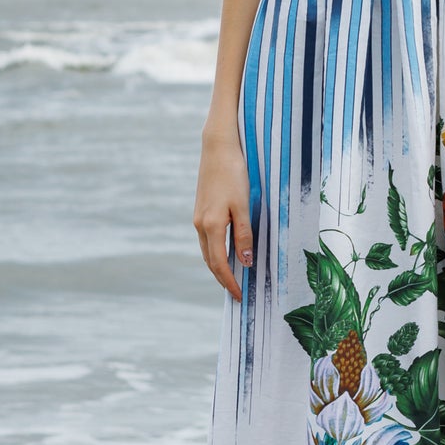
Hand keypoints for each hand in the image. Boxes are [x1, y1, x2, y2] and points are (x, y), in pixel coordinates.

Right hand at [194, 134, 251, 298]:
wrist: (218, 148)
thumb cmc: (234, 174)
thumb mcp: (244, 205)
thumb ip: (244, 234)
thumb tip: (245, 261)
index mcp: (212, 226)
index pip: (220, 263)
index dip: (229, 281)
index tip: (240, 295)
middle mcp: (201, 225)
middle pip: (210, 261)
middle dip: (223, 279)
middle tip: (237, 293)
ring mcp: (198, 218)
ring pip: (207, 251)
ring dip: (218, 267)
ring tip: (232, 279)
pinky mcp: (201, 210)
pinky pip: (207, 240)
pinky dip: (215, 252)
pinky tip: (226, 254)